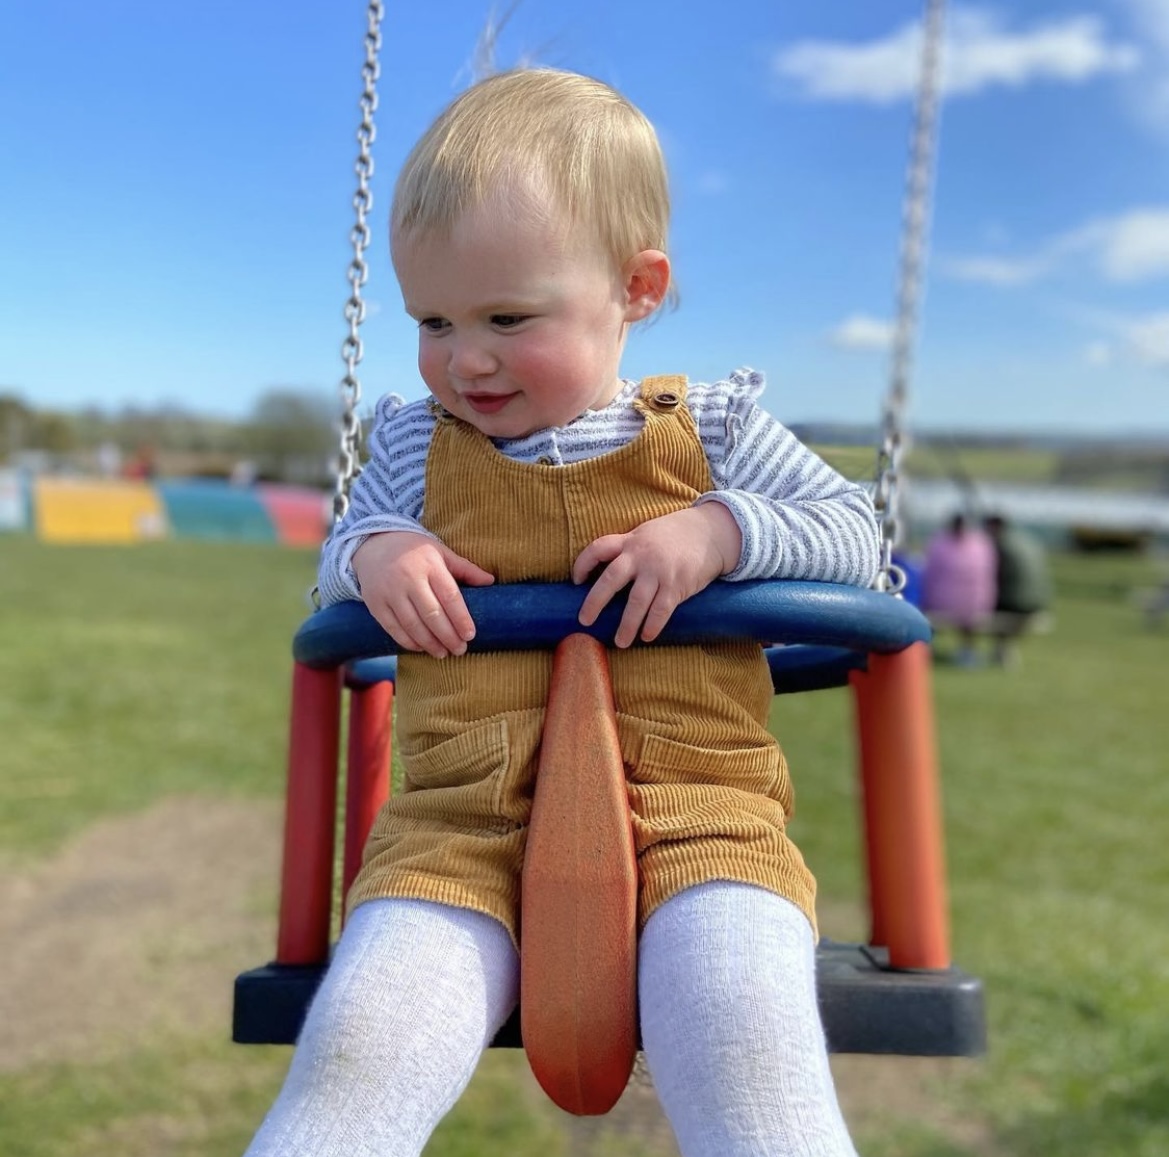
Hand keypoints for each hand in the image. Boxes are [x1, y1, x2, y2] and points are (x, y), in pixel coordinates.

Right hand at [352, 532, 494, 657]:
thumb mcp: (440, 552)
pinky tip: (421, 648)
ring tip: (443, 653)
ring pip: (412, 625)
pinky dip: (408, 642)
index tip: (470, 635)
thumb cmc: (415, 550)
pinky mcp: (375, 603)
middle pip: (432, 614)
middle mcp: (408, 578)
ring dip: (429, 643)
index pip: (449, 596)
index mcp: (429, 565)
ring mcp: (390, 592)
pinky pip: (393, 628)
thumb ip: (465, 568)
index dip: (461, 618)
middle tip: (460, 650)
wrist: (374, 544)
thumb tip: (491, 581)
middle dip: (448, 636)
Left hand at [571, 504, 741, 647]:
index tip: (576, 581)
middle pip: (611, 579)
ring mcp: (659, 571)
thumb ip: (626, 550)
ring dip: (626, 625)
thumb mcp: (645, 534)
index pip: (598, 548)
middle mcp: (641, 556)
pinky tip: (646, 637)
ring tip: (620, 642)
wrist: (710, 532)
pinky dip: (652, 625)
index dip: (582, 564)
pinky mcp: (678, 585)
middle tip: (585, 621)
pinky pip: (661, 610)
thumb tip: (604, 576)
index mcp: (630, 541)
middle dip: (595, 601)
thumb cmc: (673, 536)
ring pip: (636, 602)